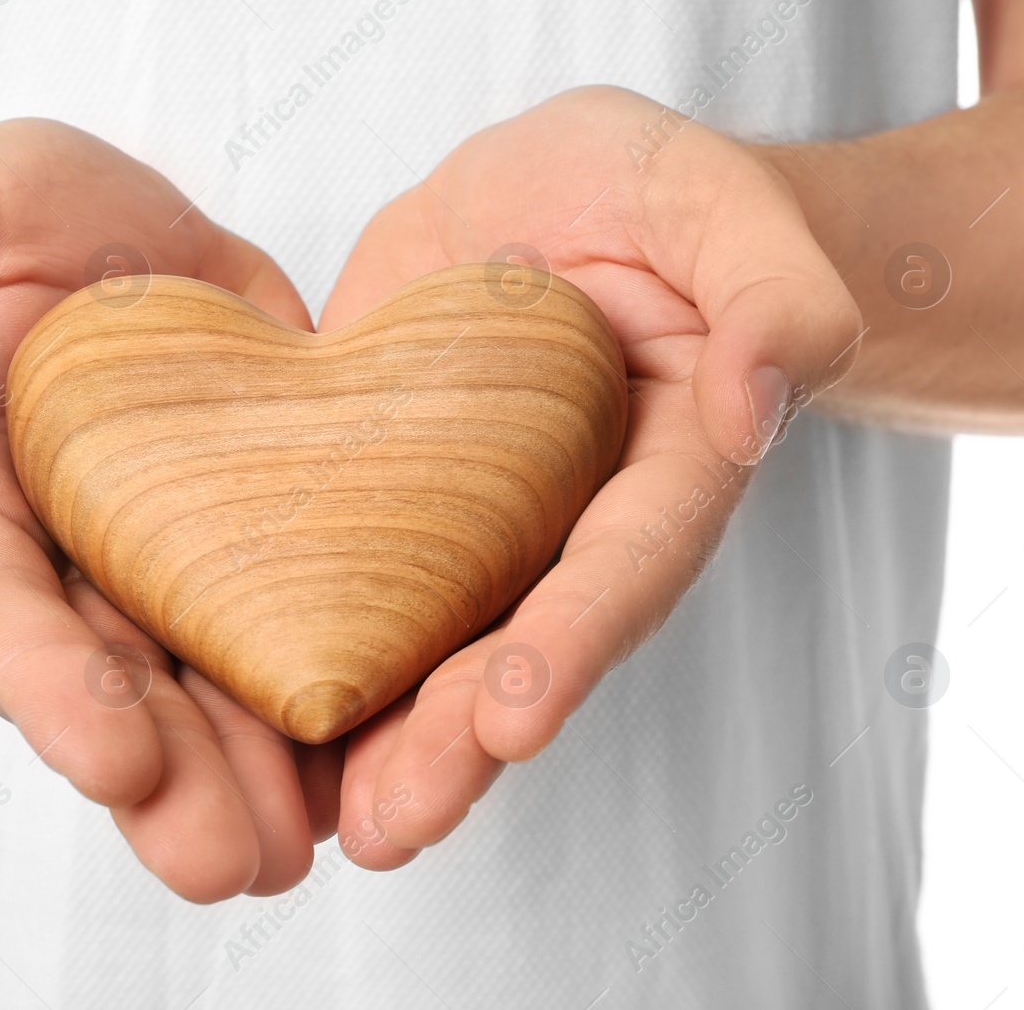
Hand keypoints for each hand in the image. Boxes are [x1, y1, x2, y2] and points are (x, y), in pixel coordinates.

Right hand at [0, 119, 339, 900]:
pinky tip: (377, 753)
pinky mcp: (253, 519)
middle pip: (110, 685)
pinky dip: (330, 683)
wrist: (76, 232)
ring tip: (306, 845)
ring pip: (206, 675)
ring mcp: (164, 551)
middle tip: (231, 862)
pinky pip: (291, 607)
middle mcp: (65, 559)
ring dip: (256, 769)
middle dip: (171, 780)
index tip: (116, 763)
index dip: (48, 687)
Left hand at [318, 87, 861, 867]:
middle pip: (519, 649)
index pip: (624, 565)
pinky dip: (306, 658)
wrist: (542, 202)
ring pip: (431, 649)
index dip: (574, 642)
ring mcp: (472, 532)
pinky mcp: (386, 511)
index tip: (516, 718)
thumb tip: (754, 405)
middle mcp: (564, 530)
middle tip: (394, 824)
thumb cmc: (650, 197)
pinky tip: (251, 733)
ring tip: (328, 827)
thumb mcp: (716, 204)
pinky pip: (348, 591)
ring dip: (382, 742)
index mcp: (659, 469)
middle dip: (458, 740)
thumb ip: (773, 291)